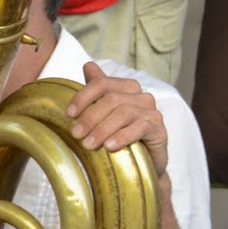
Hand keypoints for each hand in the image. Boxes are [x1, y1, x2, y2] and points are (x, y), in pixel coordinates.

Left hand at [67, 62, 168, 177]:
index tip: (69, 114)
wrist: (145, 163)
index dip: (83, 97)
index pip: (101, 83)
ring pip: (123, 113)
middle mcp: (140, 95)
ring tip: (88, 144)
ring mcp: (150, 110)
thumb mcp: (106, 114)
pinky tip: (109, 147)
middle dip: (90, 117)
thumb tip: (88, 66)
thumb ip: (97, 91)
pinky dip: (122, 137)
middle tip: (76, 134)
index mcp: (125, 87)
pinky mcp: (158, 127)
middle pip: (111, 99)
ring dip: (102, 129)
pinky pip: (139, 128)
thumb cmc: (122, 136)